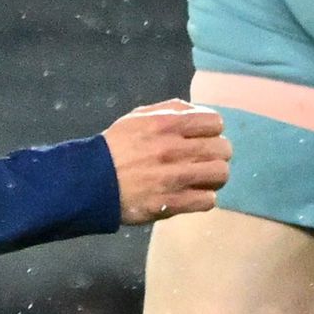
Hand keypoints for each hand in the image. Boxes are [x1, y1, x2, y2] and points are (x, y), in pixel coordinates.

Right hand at [104, 100, 229, 222]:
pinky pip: (208, 200)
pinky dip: (203, 198)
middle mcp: (174, 149)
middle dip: (216, 153)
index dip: (212, 130)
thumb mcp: (138, 117)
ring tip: (202, 178)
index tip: (202, 137)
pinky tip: (192, 195)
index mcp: (167, 125)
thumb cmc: (115, 147)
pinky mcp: (171, 203)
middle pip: (223, 149)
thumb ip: (171, 110)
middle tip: (204, 159)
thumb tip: (198, 112)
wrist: (89, 182)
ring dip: (214, 176)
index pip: (215, 122)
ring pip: (220, 174)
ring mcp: (174, 178)